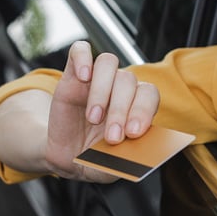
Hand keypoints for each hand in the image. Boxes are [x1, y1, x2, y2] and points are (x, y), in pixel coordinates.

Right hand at [45, 41, 159, 181]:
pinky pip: (80, 50)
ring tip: (93, 118)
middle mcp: (121, 88)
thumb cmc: (96, 158)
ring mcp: (97, 78)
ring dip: (102, 91)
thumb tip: (135, 150)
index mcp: (137, 106)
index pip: (149, 94)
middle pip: (128, 81)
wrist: (67, 157)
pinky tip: (82, 77)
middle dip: (121, 111)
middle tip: (112, 137)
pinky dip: (83, 58)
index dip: (143, 111)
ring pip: (108, 63)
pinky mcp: (73, 74)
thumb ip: (124, 159)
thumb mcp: (111, 165)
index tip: (134, 132)